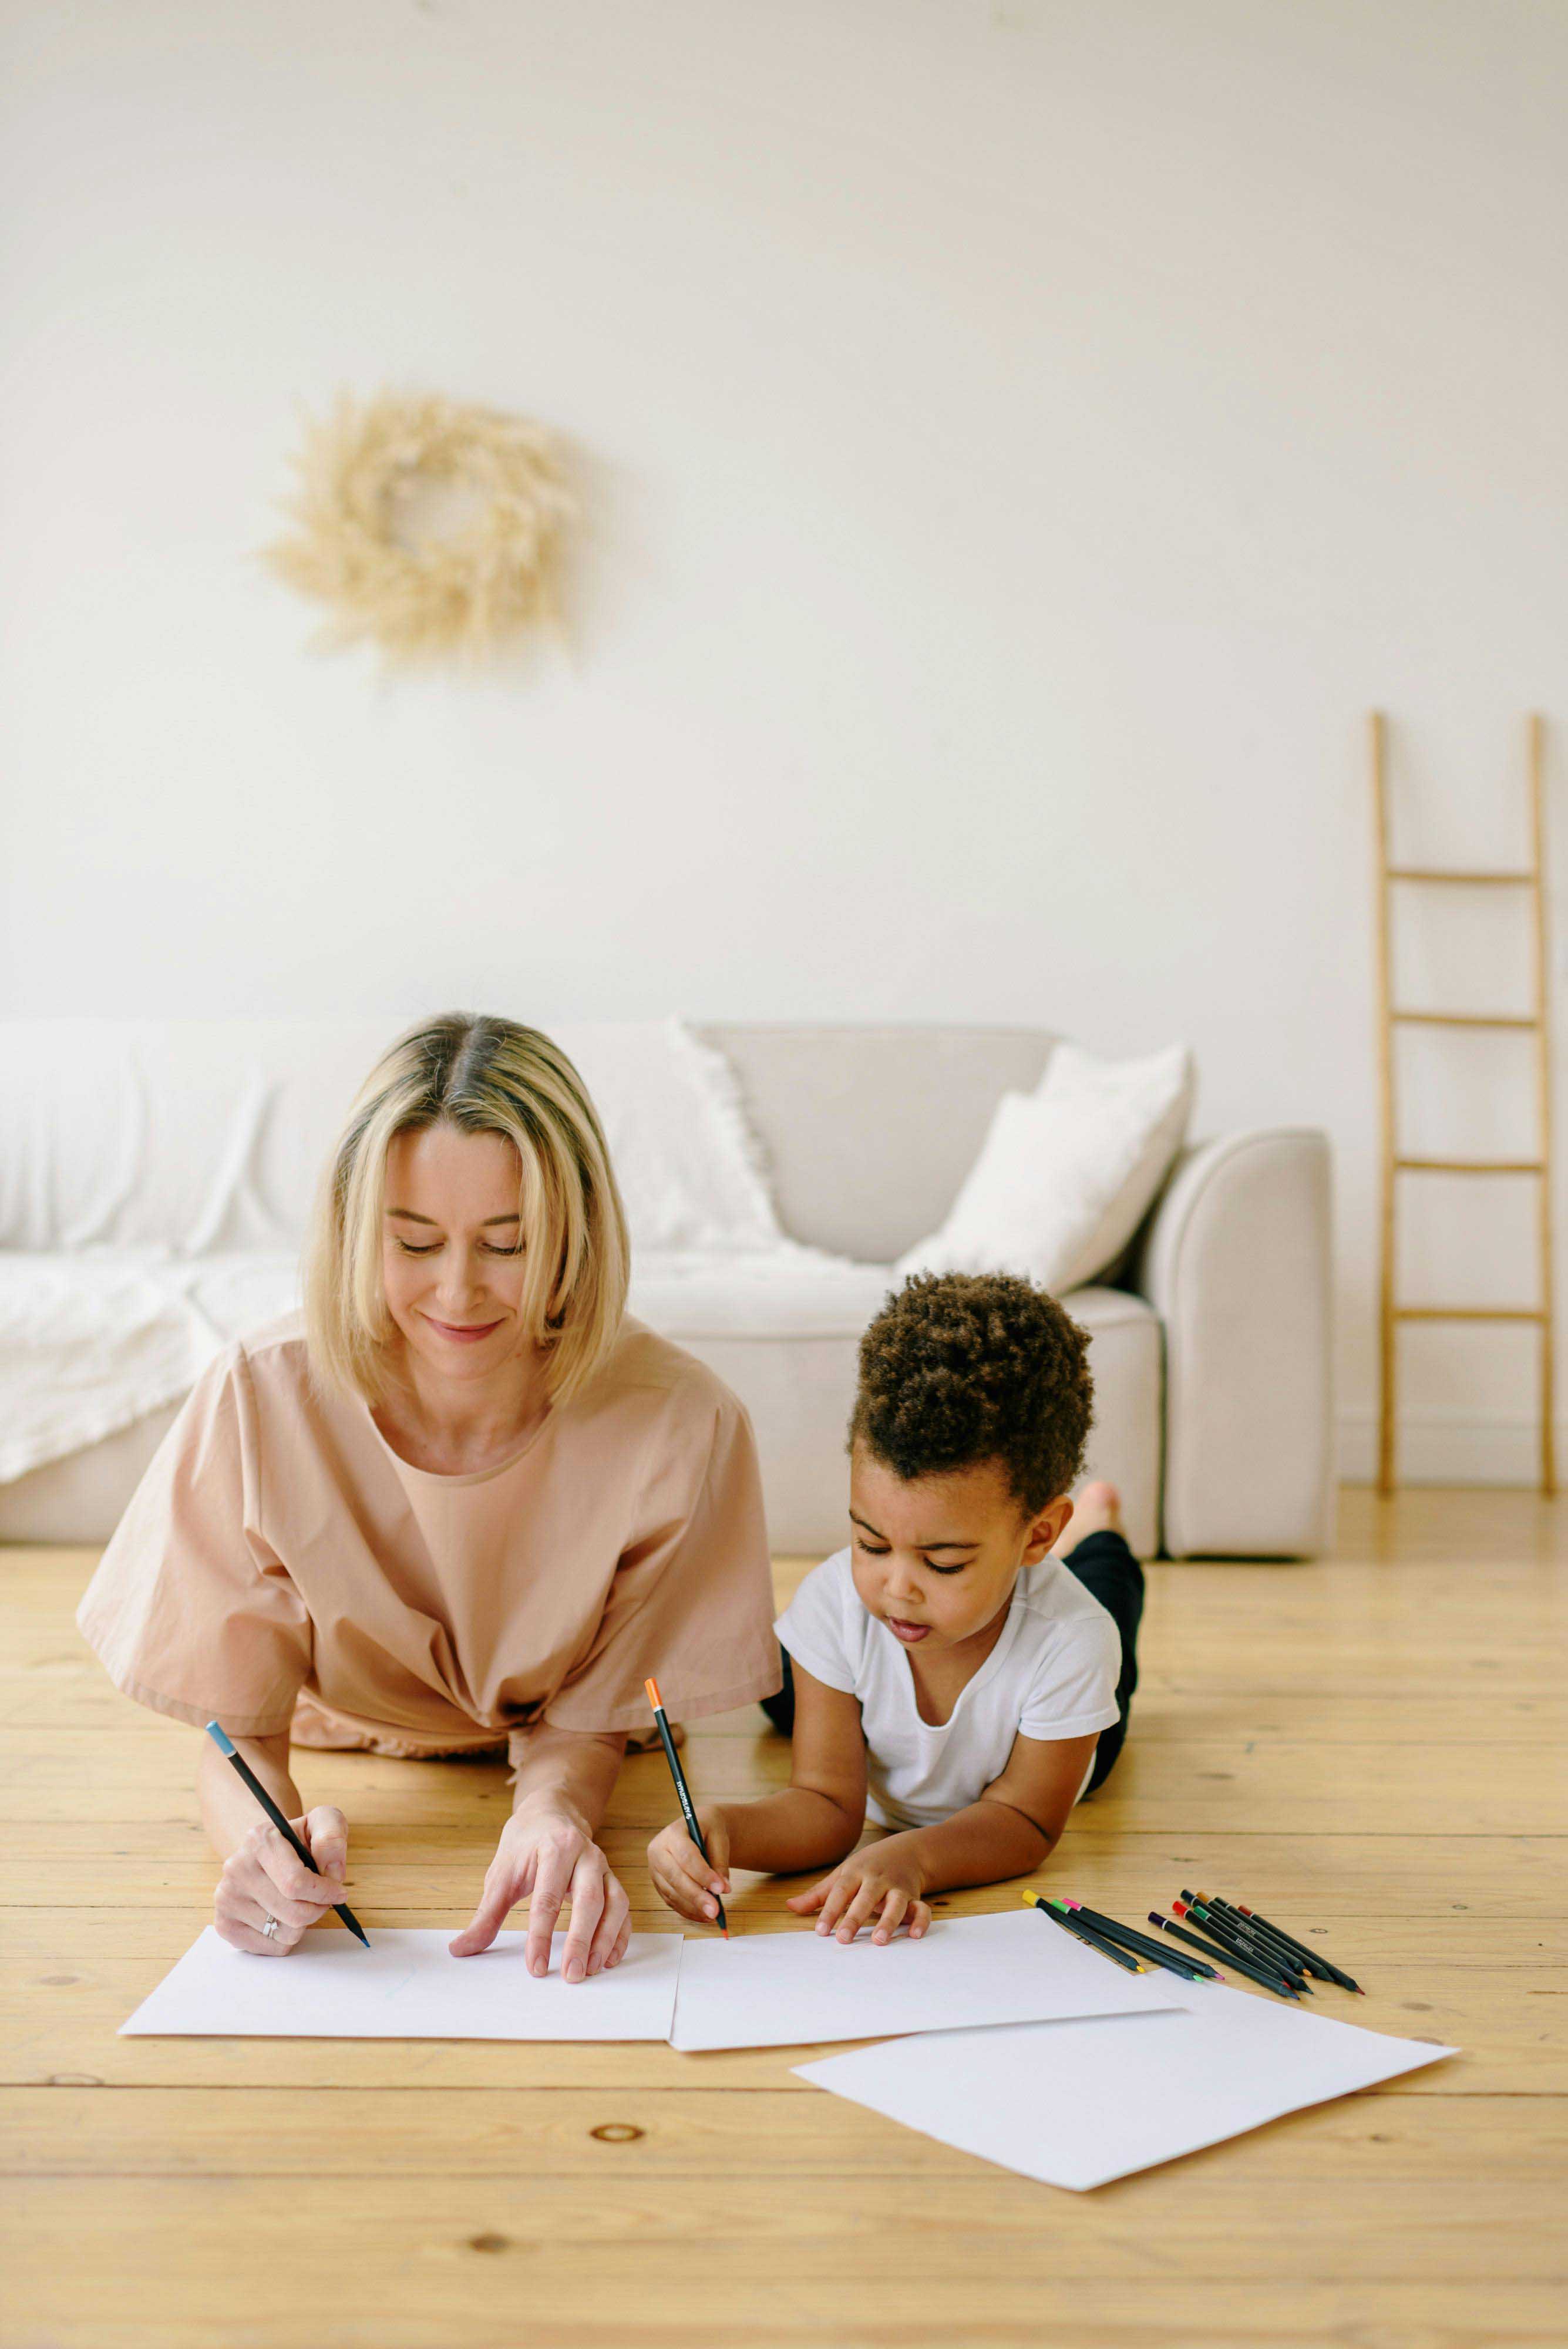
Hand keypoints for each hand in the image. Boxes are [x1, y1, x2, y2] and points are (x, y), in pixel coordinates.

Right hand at [213, 1805, 349, 1955]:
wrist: (263, 1853)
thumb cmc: (298, 1840)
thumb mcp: (322, 1822)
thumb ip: (331, 1838)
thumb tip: (333, 1872)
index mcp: (259, 1840)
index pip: (296, 1882)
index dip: (325, 1893)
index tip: (338, 1892)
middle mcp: (236, 1868)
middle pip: (293, 1913)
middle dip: (317, 1910)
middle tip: (321, 1899)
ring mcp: (226, 1898)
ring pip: (284, 1934)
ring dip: (302, 1924)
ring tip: (298, 1903)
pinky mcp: (225, 1924)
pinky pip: (271, 1948)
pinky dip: (286, 1938)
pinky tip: (282, 1916)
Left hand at [449, 1808, 629, 1981]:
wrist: (551, 1812)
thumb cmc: (524, 1844)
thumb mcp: (501, 1873)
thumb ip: (485, 1914)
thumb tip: (460, 1949)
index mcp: (554, 1848)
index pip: (547, 1898)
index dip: (541, 1936)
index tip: (535, 1967)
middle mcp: (585, 1854)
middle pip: (589, 1900)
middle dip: (581, 1940)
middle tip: (571, 1975)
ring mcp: (603, 1866)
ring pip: (614, 1903)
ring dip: (605, 1939)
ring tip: (592, 1970)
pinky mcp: (613, 1879)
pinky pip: (624, 1908)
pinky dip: (620, 1934)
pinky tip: (609, 1959)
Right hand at [647, 1807, 730, 1924]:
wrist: (697, 1827)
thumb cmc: (708, 1829)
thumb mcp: (719, 1838)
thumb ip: (720, 1862)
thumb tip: (723, 1889)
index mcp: (672, 1833)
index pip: (686, 1857)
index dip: (703, 1875)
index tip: (720, 1889)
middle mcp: (658, 1851)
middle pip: (675, 1878)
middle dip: (696, 1896)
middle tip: (715, 1910)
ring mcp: (655, 1869)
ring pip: (672, 1893)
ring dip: (693, 1907)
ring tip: (713, 1914)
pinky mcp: (658, 1884)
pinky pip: (671, 1901)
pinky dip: (688, 1911)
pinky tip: (703, 1915)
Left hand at [787, 1841, 931, 1944]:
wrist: (907, 1850)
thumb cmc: (868, 1866)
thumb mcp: (843, 1874)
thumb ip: (819, 1894)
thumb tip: (790, 1907)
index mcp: (856, 1872)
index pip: (840, 1891)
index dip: (830, 1911)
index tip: (820, 1931)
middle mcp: (877, 1879)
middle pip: (866, 1897)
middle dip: (855, 1918)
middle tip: (844, 1939)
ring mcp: (898, 1887)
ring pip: (895, 1903)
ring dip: (888, 1921)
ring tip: (879, 1940)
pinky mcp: (915, 1897)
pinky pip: (922, 1908)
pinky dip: (921, 1921)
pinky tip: (915, 1935)